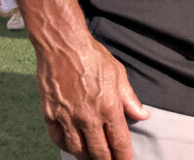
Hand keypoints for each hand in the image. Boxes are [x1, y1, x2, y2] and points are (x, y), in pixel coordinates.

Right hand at [36, 36, 148, 158]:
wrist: (63, 45)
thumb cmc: (92, 56)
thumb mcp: (118, 74)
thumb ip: (130, 98)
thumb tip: (143, 115)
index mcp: (109, 107)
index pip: (119, 141)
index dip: (124, 157)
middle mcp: (88, 117)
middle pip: (99, 151)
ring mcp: (67, 118)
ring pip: (78, 150)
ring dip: (87, 158)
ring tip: (93, 159)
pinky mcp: (50, 115)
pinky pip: (58, 139)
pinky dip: (66, 147)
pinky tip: (73, 147)